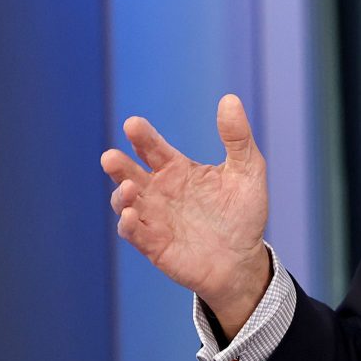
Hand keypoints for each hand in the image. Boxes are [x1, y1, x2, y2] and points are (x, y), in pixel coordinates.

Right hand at [100, 94, 271, 336]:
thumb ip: (237, 137)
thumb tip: (230, 99)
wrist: (245, 260)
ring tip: (127, 188)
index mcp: (177, 170)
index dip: (142, 136)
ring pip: (125, 203)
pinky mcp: (154, 245)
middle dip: (118, 165)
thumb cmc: (244, 214)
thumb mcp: (248, 170)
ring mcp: (154, 218)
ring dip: (121, 195)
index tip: (133, 125)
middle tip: (111, 157)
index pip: (152, 148)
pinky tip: (129, 215)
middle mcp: (159, 192)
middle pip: (129, 173)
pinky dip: (128, 224)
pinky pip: (134, 233)